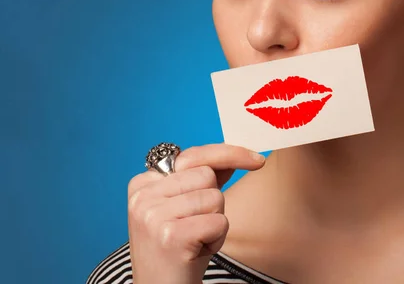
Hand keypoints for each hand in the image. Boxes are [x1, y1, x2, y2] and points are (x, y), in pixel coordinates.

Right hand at [127, 143, 265, 283]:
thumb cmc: (176, 250)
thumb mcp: (184, 209)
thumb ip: (202, 180)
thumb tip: (232, 156)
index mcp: (143, 183)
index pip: (194, 154)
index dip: (229, 154)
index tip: (258, 159)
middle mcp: (143, 195)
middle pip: (207, 175)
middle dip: (213, 202)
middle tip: (195, 227)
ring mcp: (153, 214)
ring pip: (215, 198)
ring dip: (215, 222)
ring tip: (194, 240)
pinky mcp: (171, 235)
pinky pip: (218, 222)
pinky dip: (217, 239)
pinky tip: (196, 251)